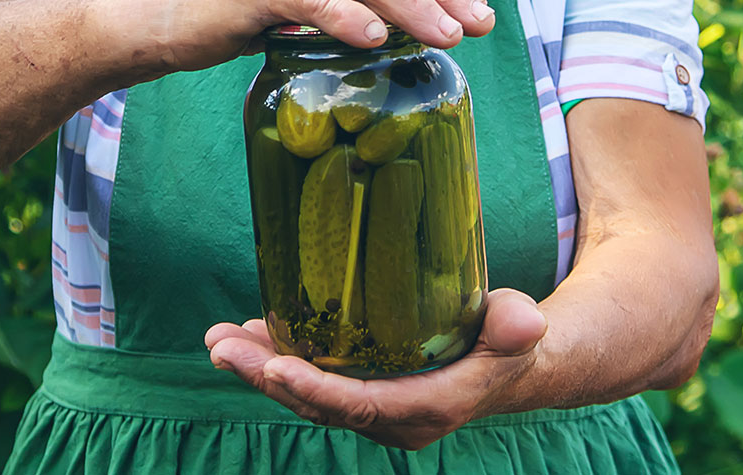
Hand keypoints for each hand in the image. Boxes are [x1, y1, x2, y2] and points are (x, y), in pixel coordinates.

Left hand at [204, 288, 547, 449]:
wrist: (507, 366)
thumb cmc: (509, 343)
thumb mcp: (517, 330)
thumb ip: (516, 326)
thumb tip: (525, 324)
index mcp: (427, 406)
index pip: (361, 406)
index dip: (315, 391)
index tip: (274, 370)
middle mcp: (391, 418)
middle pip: (319, 404)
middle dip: (265, 375)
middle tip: (220, 347)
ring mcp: (372, 408)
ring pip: (306, 395)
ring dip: (258, 368)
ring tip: (217, 339)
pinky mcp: (361, 392)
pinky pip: (311, 382)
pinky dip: (277, 360)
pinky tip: (247, 334)